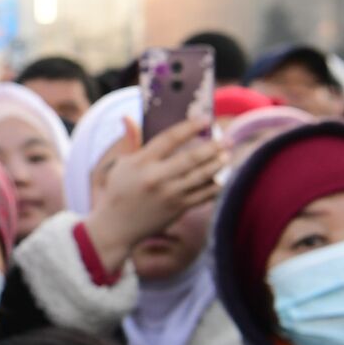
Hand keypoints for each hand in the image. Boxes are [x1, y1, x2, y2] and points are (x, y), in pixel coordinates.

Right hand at [83, 117, 226, 273]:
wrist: (116, 227)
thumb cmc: (119, 191)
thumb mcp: (120, 165)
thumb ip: (131, 141)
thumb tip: (128, 117)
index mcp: (140, 163)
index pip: (169, 138)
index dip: (189, 127)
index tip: (205, 119)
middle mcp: (156, 178)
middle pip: (191, 158)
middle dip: (213, 147)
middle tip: (227, 139)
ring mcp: (169, 195)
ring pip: (201, 176)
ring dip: (217, 164)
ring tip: (226, 155)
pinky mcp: (178, 209)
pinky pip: (203, 195)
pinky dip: (215, 185)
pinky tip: (222, 177)